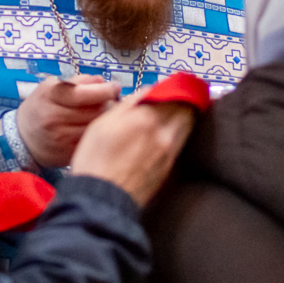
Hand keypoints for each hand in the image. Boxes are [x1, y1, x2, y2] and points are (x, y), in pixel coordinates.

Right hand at [17, 74, 120, 168]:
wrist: (23, 138)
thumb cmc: (41, 108)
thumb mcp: (52, 87)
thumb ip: (77, 82)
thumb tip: (101, 81)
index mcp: (50, 96)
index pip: (84, 93)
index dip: (104, 90)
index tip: (114, 87)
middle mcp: (53, 117)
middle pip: (94, 110)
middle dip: (108, 104)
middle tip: (112, 101)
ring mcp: (61, 137)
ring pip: (95, 126)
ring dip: (105, 119)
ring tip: (104, 113)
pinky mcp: (67, 153)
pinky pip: (91, 141)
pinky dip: (98, 134)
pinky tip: (98, 128)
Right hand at [70, 91, 195, 206]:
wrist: (102, 199)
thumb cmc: (95, 162)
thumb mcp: (102, 124)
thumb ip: (128, 104)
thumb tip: (147, 93)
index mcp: (146, 118)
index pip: (172, 92)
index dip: (173, 85)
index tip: (170, 83)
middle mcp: (164, 133)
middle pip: (188, 107)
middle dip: (185, 98)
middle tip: (178, 94)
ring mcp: (170, 152)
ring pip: (188, 124)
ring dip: (185, 114)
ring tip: (176, 111)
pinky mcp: (170, 167)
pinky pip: (182, 141)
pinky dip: (180, 131)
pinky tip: (167, 133)